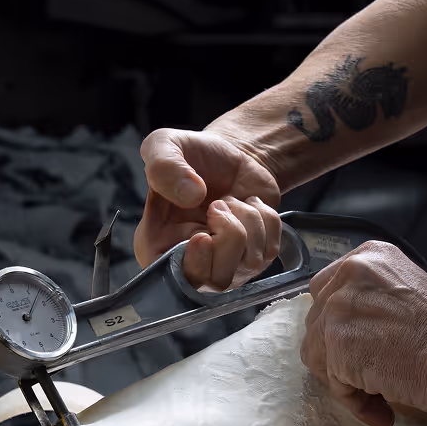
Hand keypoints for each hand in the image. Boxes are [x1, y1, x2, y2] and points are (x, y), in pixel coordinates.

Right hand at [133, 128, 282, 289]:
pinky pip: (270, 249)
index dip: (195, 265)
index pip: (175, 281)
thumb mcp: (165, 144)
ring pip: (248, 264)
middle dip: (229, 236)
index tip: (203, 234)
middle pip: (216, 280)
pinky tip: (248, 205)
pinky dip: (265, 220)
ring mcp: (225, 263)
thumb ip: (164, 166)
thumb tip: (191, 195)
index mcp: (156, 244)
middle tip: (220, 204)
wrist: (231, 153)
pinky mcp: (254, 255)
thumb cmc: (193, 155)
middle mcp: (190, 261)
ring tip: (231, 199)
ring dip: (248, 220)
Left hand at [301, 241, 426, 425]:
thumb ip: (374, 301)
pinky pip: (331, 381)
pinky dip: (354, 399)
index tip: (360, 346)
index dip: (341, 324)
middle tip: (370, 373)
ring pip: (318, 352)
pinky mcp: (334, 342)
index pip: (330, 290)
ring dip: (346, 378)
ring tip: (381, 394)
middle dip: (337, 351)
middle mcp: (349, 272)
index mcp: (369, 255)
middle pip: (318, 320)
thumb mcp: (407, 293)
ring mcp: (338, 306)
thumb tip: (351, 331)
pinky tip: (382, 406)